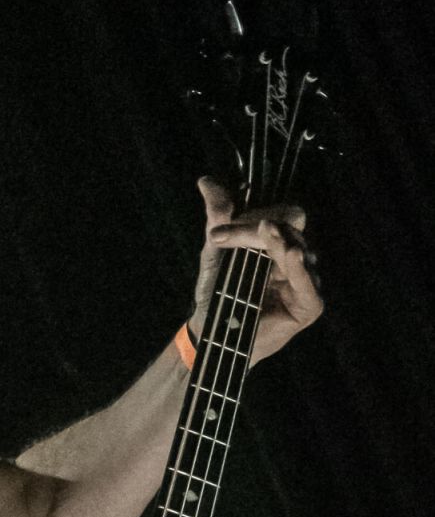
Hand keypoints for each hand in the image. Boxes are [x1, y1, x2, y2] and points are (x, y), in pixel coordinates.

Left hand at [191, 177, 322, 364]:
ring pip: (299, 250)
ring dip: (278, 244)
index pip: (278, 215)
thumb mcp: (214, 253)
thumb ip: (218, 218)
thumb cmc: (216, 294)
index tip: (216, 234)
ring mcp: (304, 280)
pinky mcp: (309, 305)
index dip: (250, 218)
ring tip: (265, 237)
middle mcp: (295, 257)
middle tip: (225, 238)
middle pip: (290, 226)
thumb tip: (206, 181)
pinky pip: (308, 282)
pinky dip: (299, 267)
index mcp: (277, 242)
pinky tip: (293, 253)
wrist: (211, 335)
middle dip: (260, 229)